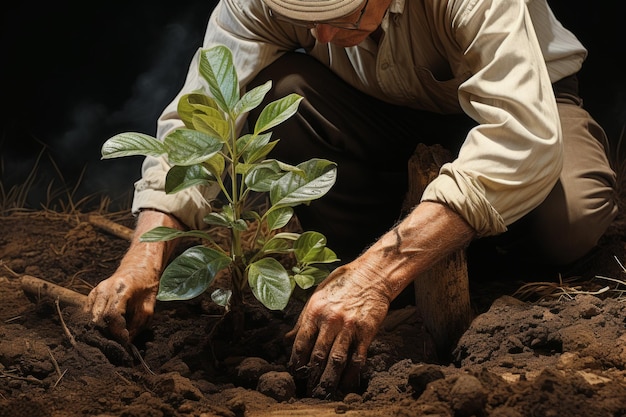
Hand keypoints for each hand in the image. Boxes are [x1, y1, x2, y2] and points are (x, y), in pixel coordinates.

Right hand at [84, 209, 182, 343]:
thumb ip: (137, 324)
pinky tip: (102, 332)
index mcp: (121, 289)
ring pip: (88, 318)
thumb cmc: (146, 286)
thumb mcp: (148, 306)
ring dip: (97, 331)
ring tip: (108, 340)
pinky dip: (93, 325)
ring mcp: (95, 292)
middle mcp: (104, 289)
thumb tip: (125, 343)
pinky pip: (87, 314)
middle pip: (96, 318)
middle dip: (105, 335)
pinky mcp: (91, 296)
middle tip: (115, 346)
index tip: (124, 341)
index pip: (112, 315)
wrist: (139, 267)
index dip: (116, 331)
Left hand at [286, 202, 475, 397]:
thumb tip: (289, 338)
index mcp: (315, 311)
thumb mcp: (317, 296)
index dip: (296, 361)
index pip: (301, 342)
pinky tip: (347, 383)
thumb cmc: (342, 284)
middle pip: (317, 355)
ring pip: (336, 360)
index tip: (294, 373)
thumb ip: (303, 319)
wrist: (372, 275)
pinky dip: (352, 374)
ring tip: (323, 391)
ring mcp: (349, 327)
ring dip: (329, 378)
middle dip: (310, 374)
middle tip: (307, 389)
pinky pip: (357, 358)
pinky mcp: (366, 332)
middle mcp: (330, 320)